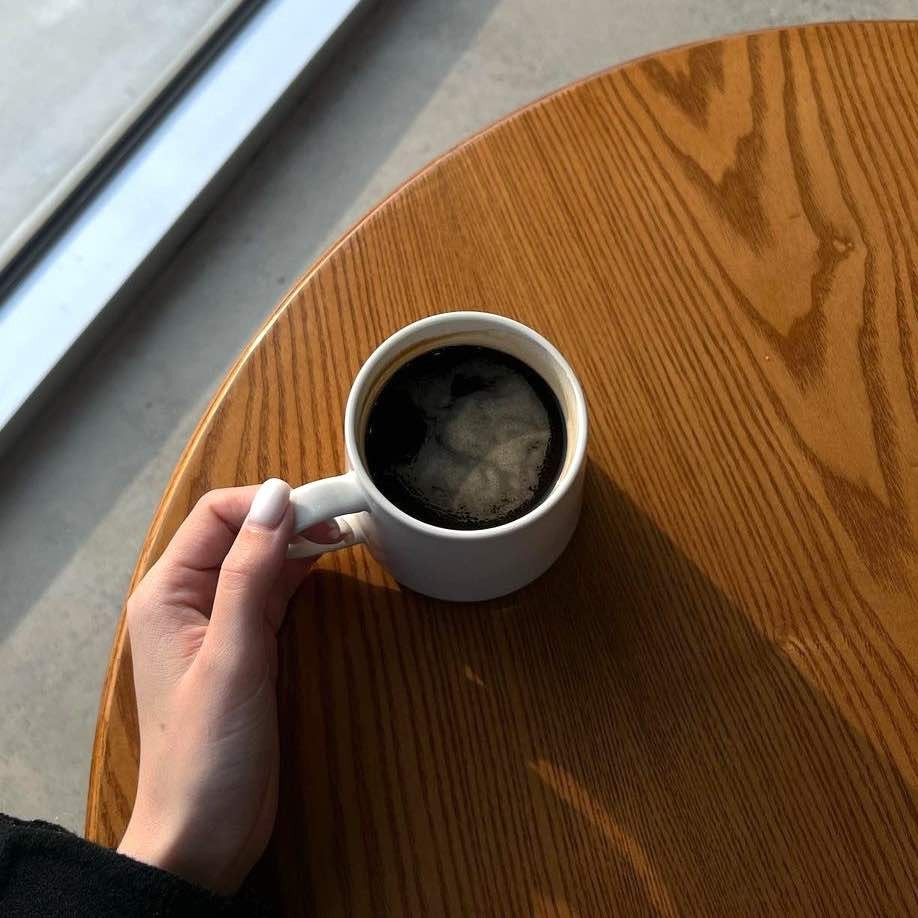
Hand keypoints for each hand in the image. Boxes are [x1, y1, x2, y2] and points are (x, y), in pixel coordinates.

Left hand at [117, 480, 337, 893]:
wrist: (203, 836)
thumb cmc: (206, 754)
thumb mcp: (231, 657)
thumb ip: (249, 574)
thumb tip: (274, 499)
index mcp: (168, 592)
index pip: (218, 515)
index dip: (268, 502)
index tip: (323, 505)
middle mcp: (189, 600)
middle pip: (241, 533)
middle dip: (290, 518)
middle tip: (345, 516)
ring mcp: (219, 625)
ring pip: (261, 561)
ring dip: (299, 543)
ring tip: (345, 532)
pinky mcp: (246, 648)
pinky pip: (272, 593)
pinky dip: (300, 574)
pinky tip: (328, 563)